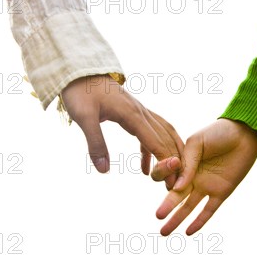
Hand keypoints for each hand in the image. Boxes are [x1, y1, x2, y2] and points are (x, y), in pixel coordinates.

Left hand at [61, 75, 182, 186]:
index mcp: (132, 115)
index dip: (165, 161)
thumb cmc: (80, 92)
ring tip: (171, 175)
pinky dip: (152, 151)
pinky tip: (146, 169)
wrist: (79, 71)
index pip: (156, 142)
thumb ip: (95, 143)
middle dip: (173, 161)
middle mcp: (141, 113)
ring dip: (169, 154)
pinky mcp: (133, 114)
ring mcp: (139, 112)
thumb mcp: (84, 118)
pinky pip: (150, 133)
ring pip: (163, 134)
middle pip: (165, 139)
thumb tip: (104, 170)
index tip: (171, 180)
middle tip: (176, 184)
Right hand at [152, 118, 256, 235]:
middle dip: (166, 208)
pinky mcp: (221, 192)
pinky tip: (188, 232)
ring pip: (188, 207)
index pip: (167, 178)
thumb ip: (187, 163)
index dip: (164, 180)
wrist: (244, 134)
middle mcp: (192, 177)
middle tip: (157, 217)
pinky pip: (208, 210)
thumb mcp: (197, 143)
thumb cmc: (219, 133)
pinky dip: (199, 221)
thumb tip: (178, 187)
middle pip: (175, 197)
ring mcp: (206, 186)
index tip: (166, 177)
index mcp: (183, 164)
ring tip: (164, 232)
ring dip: (177, 219)